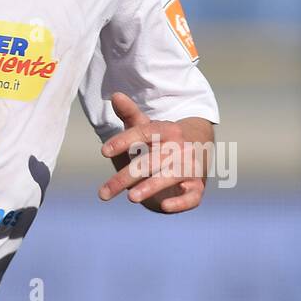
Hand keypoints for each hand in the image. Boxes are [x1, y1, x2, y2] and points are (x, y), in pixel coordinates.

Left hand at [98, 91, 212, 213]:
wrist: (193, 156)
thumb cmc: (160, 142)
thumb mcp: (145, 127)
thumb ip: (130, 113)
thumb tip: (115, 95)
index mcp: (168, 130)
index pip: (145, 133)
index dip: (124, 141)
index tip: (103, 152)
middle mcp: (180, 149)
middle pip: (150, 161)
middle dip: (126, 177)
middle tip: (103, 193)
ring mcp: (190, 168)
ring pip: (169, 177)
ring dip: (150, 187)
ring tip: (130, 197)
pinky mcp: (196, 188)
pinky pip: (192, 197)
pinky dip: (181, 202)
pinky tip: (163, 206)